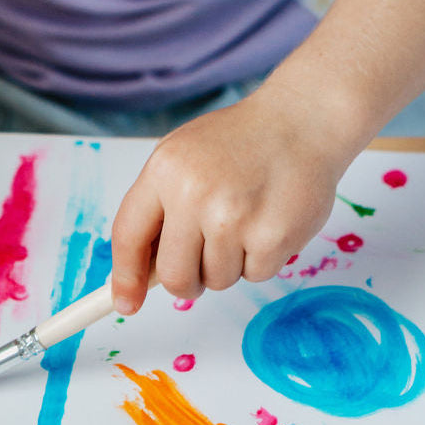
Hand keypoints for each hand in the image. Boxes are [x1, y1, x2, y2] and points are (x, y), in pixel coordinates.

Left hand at [109, 85, 344, 313]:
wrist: (301, 121)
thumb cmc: (239, 140)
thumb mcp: (184, 155)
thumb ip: (159, 206)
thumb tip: (142, 272)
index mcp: (164, 170)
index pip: (129, 235)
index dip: (125, 277)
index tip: (124, 303)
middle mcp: (193, 194)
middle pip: (173, 276)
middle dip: (186, 281)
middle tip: (204, 262)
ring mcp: (233, 218)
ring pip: (217, 280)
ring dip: (229, 263)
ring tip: (246, 220)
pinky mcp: (271, 237)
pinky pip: (254, 276)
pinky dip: (261, 258)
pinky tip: (269, 220)